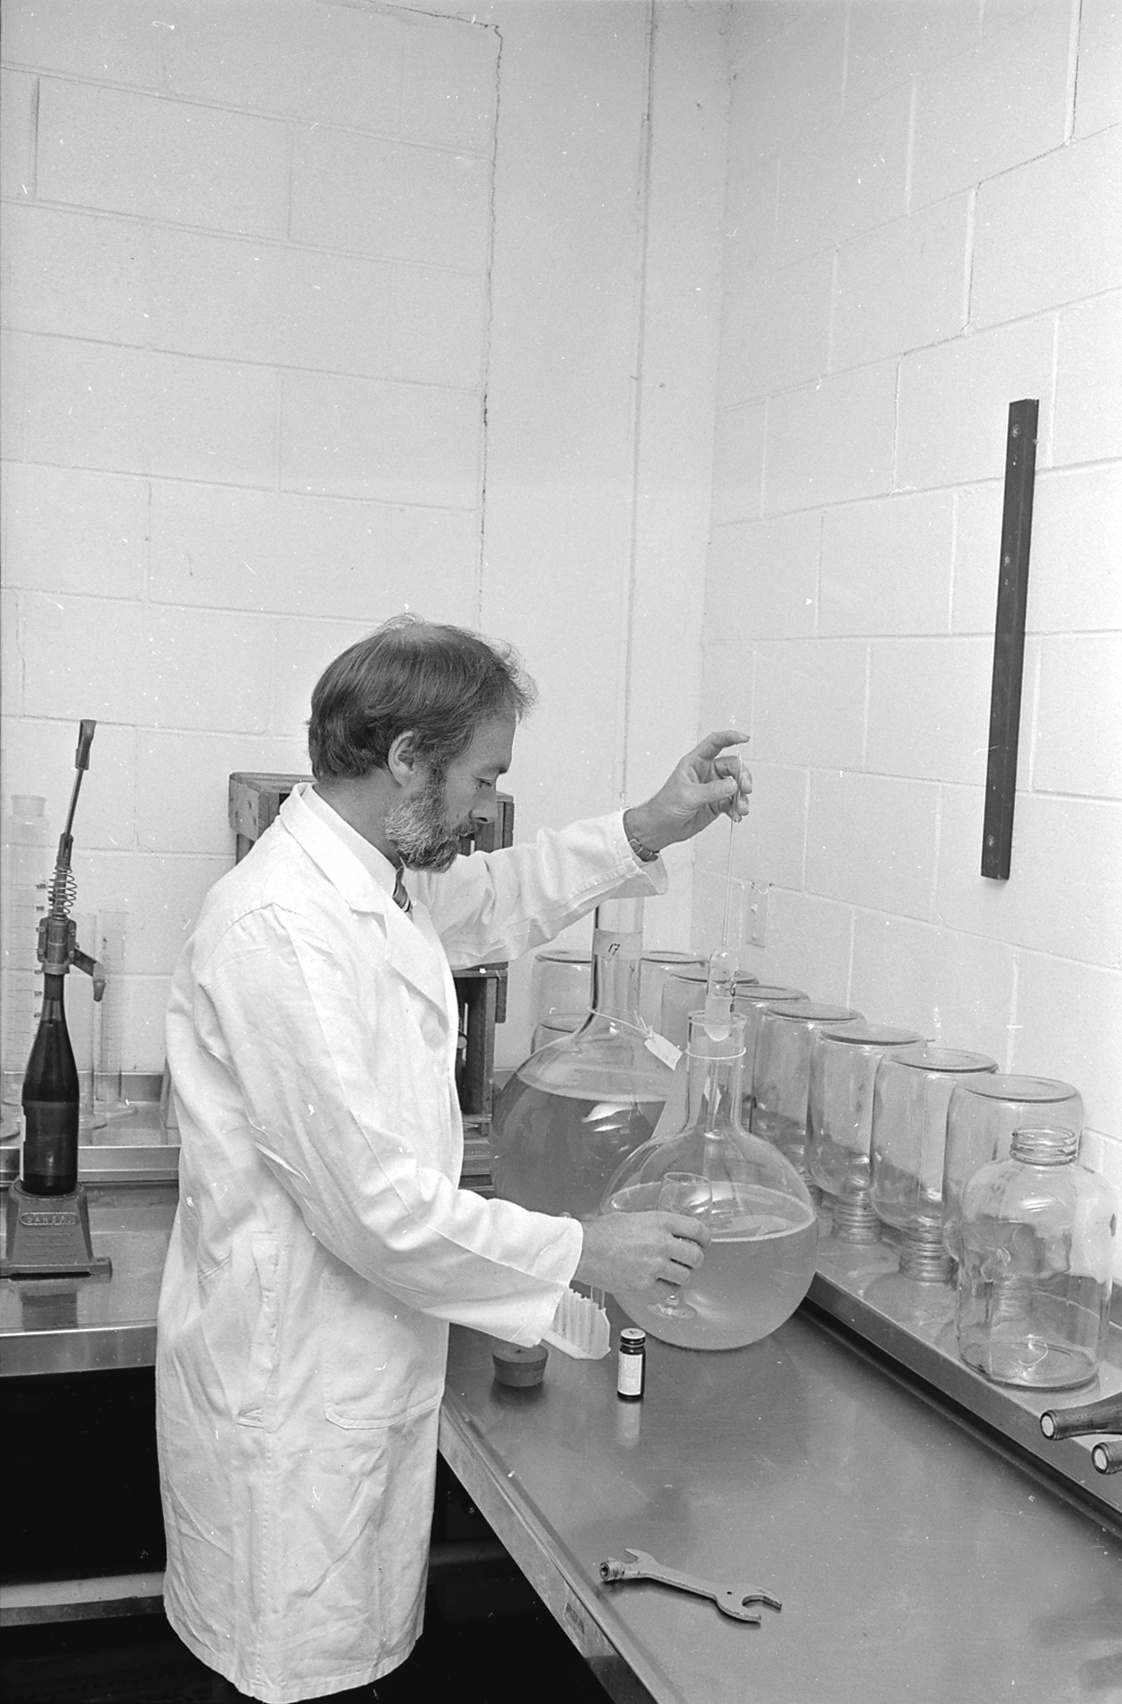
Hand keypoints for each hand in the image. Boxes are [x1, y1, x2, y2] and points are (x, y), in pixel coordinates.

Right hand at [573, 1210, 709, 1293]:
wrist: (583, 1250)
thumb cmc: (601, 1232)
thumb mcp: (632, 1218)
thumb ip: (653, 1225)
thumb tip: (665, 1231)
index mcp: (660, 1222)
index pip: (697, 1230)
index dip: (705, 1238)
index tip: (704, 1242)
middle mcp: (662, 1244)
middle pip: (696, 1256)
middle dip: (695, 1258)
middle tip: (690, 1259)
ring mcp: (655, 1266)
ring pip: (685, 1275)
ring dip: (682, 1274)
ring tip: (673, 1271)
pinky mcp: (646, 1284)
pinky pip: (668, 1289)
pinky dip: (668, 1287)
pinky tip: (661, 1282)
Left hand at [624, 730, 750, 852]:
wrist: (661, 828)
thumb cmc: (665, 806)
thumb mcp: (688, 796)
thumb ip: (712, 790)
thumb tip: (732, 785)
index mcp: (695, 762)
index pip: (714, 743)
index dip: (730, 737)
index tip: (744, 738)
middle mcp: (706, 772)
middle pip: (732, 766)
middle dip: (742, 777)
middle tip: (746, 788)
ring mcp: (713, 788)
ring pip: (736, 786)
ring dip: (742, 796)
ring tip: (741, 808)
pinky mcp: (717, 803)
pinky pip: (733, 802)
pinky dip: (737, 809)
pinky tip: (736, 815)